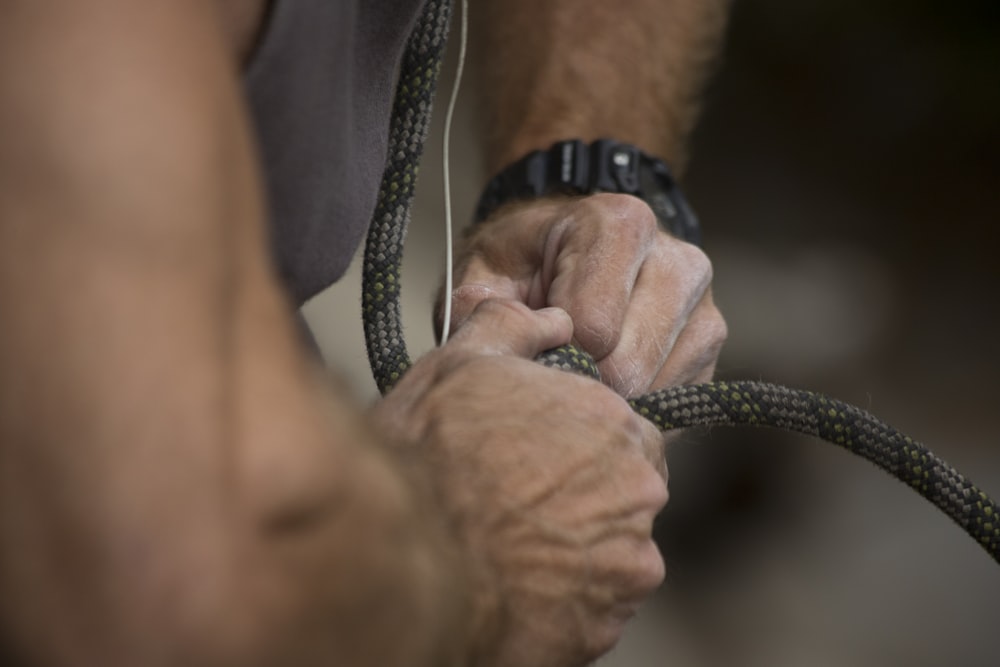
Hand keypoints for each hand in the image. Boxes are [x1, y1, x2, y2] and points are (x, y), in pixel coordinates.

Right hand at [374, 299, 667, 666]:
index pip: (619, 430)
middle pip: (622, 490)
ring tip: (510, 544)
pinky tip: (514, 582)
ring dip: (574, 547)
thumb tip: (550, 318)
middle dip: (581, 494)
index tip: (536, 456)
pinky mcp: (605, 625)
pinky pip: (594, 605)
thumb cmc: (430, 460)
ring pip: (611, 550)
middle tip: (518, 501)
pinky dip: (564, 597)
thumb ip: (514, 327)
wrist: (403, 563)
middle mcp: (637, 491)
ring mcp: (626, 562)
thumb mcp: (459, 365)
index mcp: (611, 421)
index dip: (575, 442)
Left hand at [445, 194, 726, 396]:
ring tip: (577, 370)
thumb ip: (479, 309)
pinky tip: (604, 380)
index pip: (593, 328)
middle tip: (549, 370)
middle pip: (628, 366)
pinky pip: (675, 401)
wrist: (569, 252)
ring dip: (607, 395)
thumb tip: (494, 344)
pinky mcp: (709, 341)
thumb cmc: (524, 263)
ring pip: (655, 389)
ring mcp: (702, 302)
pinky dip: (634, 404)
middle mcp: (677, 258)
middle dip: (580, 381)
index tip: (530, 349)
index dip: (551, 356)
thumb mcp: (484, 271)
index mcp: (619, 225)